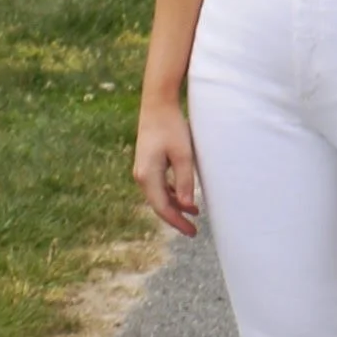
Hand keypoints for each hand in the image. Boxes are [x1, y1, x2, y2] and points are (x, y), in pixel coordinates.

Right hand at [134, 102, 201, 237]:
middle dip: (176, 218)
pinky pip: (159, 185)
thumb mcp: (183, 155)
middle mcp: (141, 176)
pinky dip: (172, 193)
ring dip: (175, 205)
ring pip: (159, 195)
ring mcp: (143, 169)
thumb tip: (188, 207)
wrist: (157, 104)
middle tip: (193, 231)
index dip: (178, 222)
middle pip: (159, 204)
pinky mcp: (148, 163)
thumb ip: (185, 181)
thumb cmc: (172, 127)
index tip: (192, 232)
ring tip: (194, 213)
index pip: (163, 207)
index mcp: (148, 176)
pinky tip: (184, 196)